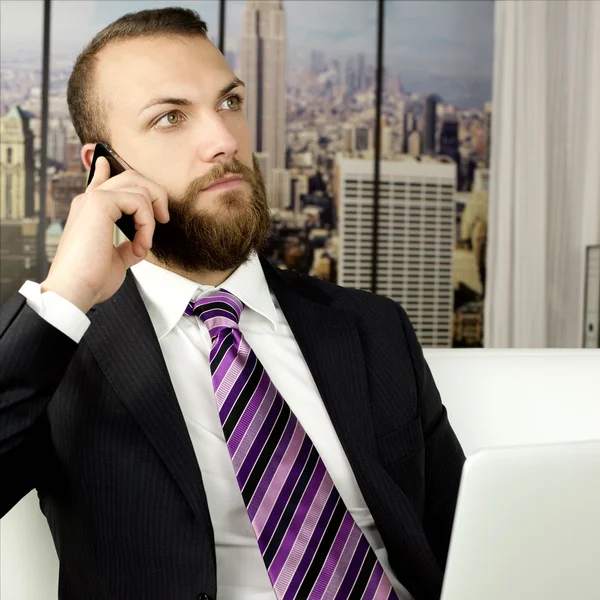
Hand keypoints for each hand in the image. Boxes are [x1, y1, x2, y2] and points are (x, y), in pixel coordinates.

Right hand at [41, 156, 169, 313]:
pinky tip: (140, 244)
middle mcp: (89, 201)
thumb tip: (140, 244)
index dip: (107, 169)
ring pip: (138, 186)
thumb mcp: (115, 260)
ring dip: (151, 216)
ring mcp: (93, 199)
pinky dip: (147, 224)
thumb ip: (127, 246)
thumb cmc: (90, 279)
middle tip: (163, 219)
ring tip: (144, 243)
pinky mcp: (99, 203)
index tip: (108, 164)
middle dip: (155, 194)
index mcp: (90, 212)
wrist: (75, 290)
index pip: (100, 180)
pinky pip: (138, 201)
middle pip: (130, 176)